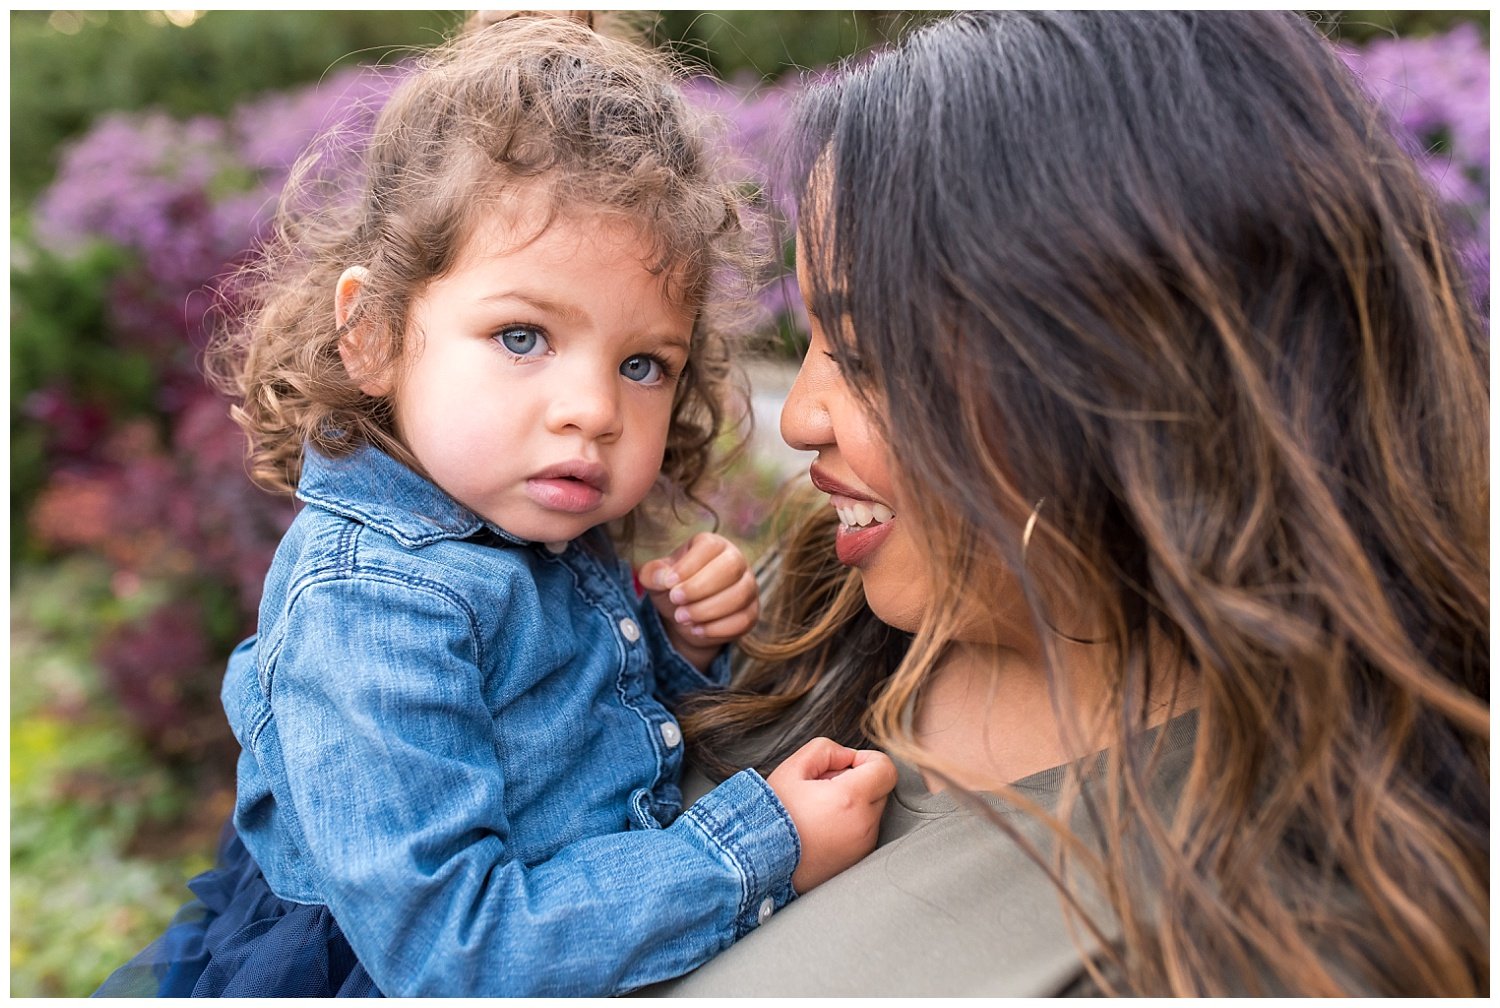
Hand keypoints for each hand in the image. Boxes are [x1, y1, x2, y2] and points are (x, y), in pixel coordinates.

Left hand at [638, 532, 758, 671]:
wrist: (686, 617)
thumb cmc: (673, 588)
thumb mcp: (657, 579)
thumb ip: (653, 574)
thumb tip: (663, 577)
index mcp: (713, 544)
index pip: (710, 547)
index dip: (689, 565)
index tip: (669, 583)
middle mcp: (736, 561)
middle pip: (730, 567)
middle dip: (700, 587)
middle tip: (675, 600)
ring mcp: (748, 587)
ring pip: (739, 595)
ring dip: (707, 610)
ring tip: (681, 617)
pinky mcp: (751, 612)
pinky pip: (743, 620)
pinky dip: (717, 629)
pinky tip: (696, 630)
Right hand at [766, 737, 897, 892]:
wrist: (757, 860)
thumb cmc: (772, 815)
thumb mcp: (792, 768)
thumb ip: (826, 750)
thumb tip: (848, 757)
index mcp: (851, 799)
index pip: (886, 769)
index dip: (866, 759)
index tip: (844, 766)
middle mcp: (864, 825)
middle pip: (880, 789)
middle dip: (857, 782)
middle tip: (823, 789)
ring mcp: (862, 847)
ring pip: (871, 812)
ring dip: (853, 805)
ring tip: (818, 811)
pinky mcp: (856, 861)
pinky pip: (863, 833)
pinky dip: (849, 825)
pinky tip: (820, 829)